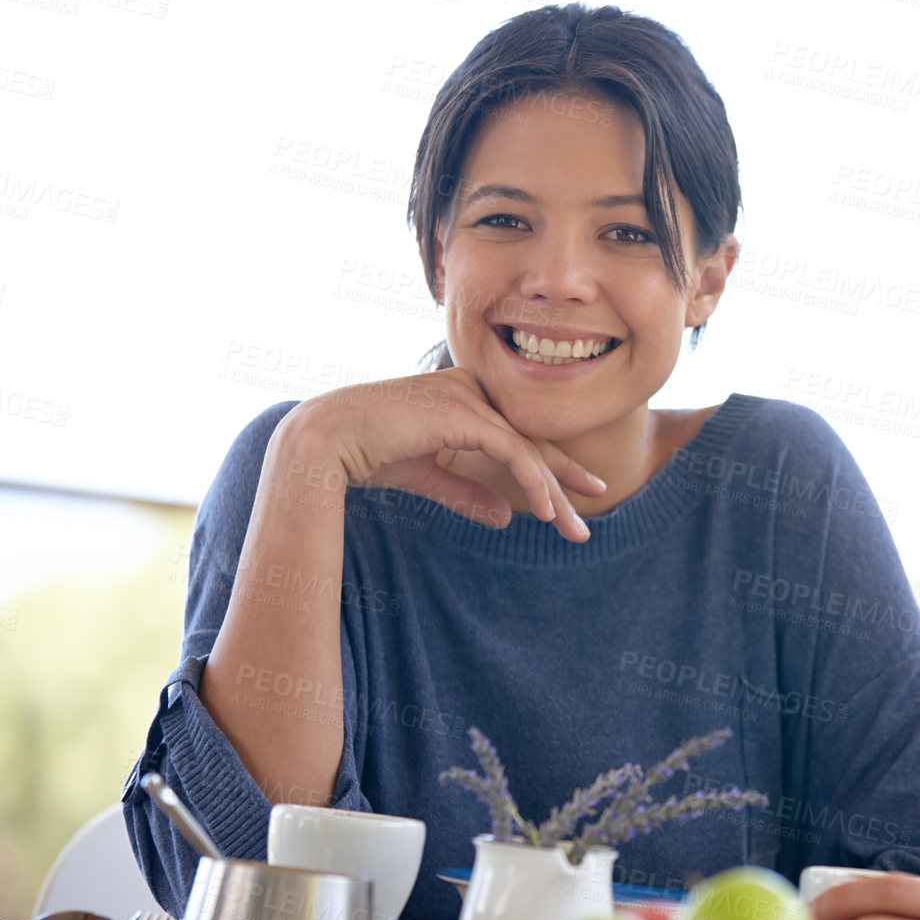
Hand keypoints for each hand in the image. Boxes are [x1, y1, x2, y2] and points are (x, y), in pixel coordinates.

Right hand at [282, 367, 604, 542]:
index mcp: (463, 398)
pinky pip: (511, 450)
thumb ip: (466, 493)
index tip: (579, 495)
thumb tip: (506, 517)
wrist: (323, 440)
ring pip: (525, 448)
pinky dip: (532, 481)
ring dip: (553, 491)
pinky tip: (548, 511)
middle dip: (565, 479)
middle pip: (530, 440)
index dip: (551, 466)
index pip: (518, 436)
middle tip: (595, 508)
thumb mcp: (427, 477)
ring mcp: (467, 397)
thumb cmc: (365, 454)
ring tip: (573, 528)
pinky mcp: (461, 413)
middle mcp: (470, 390)